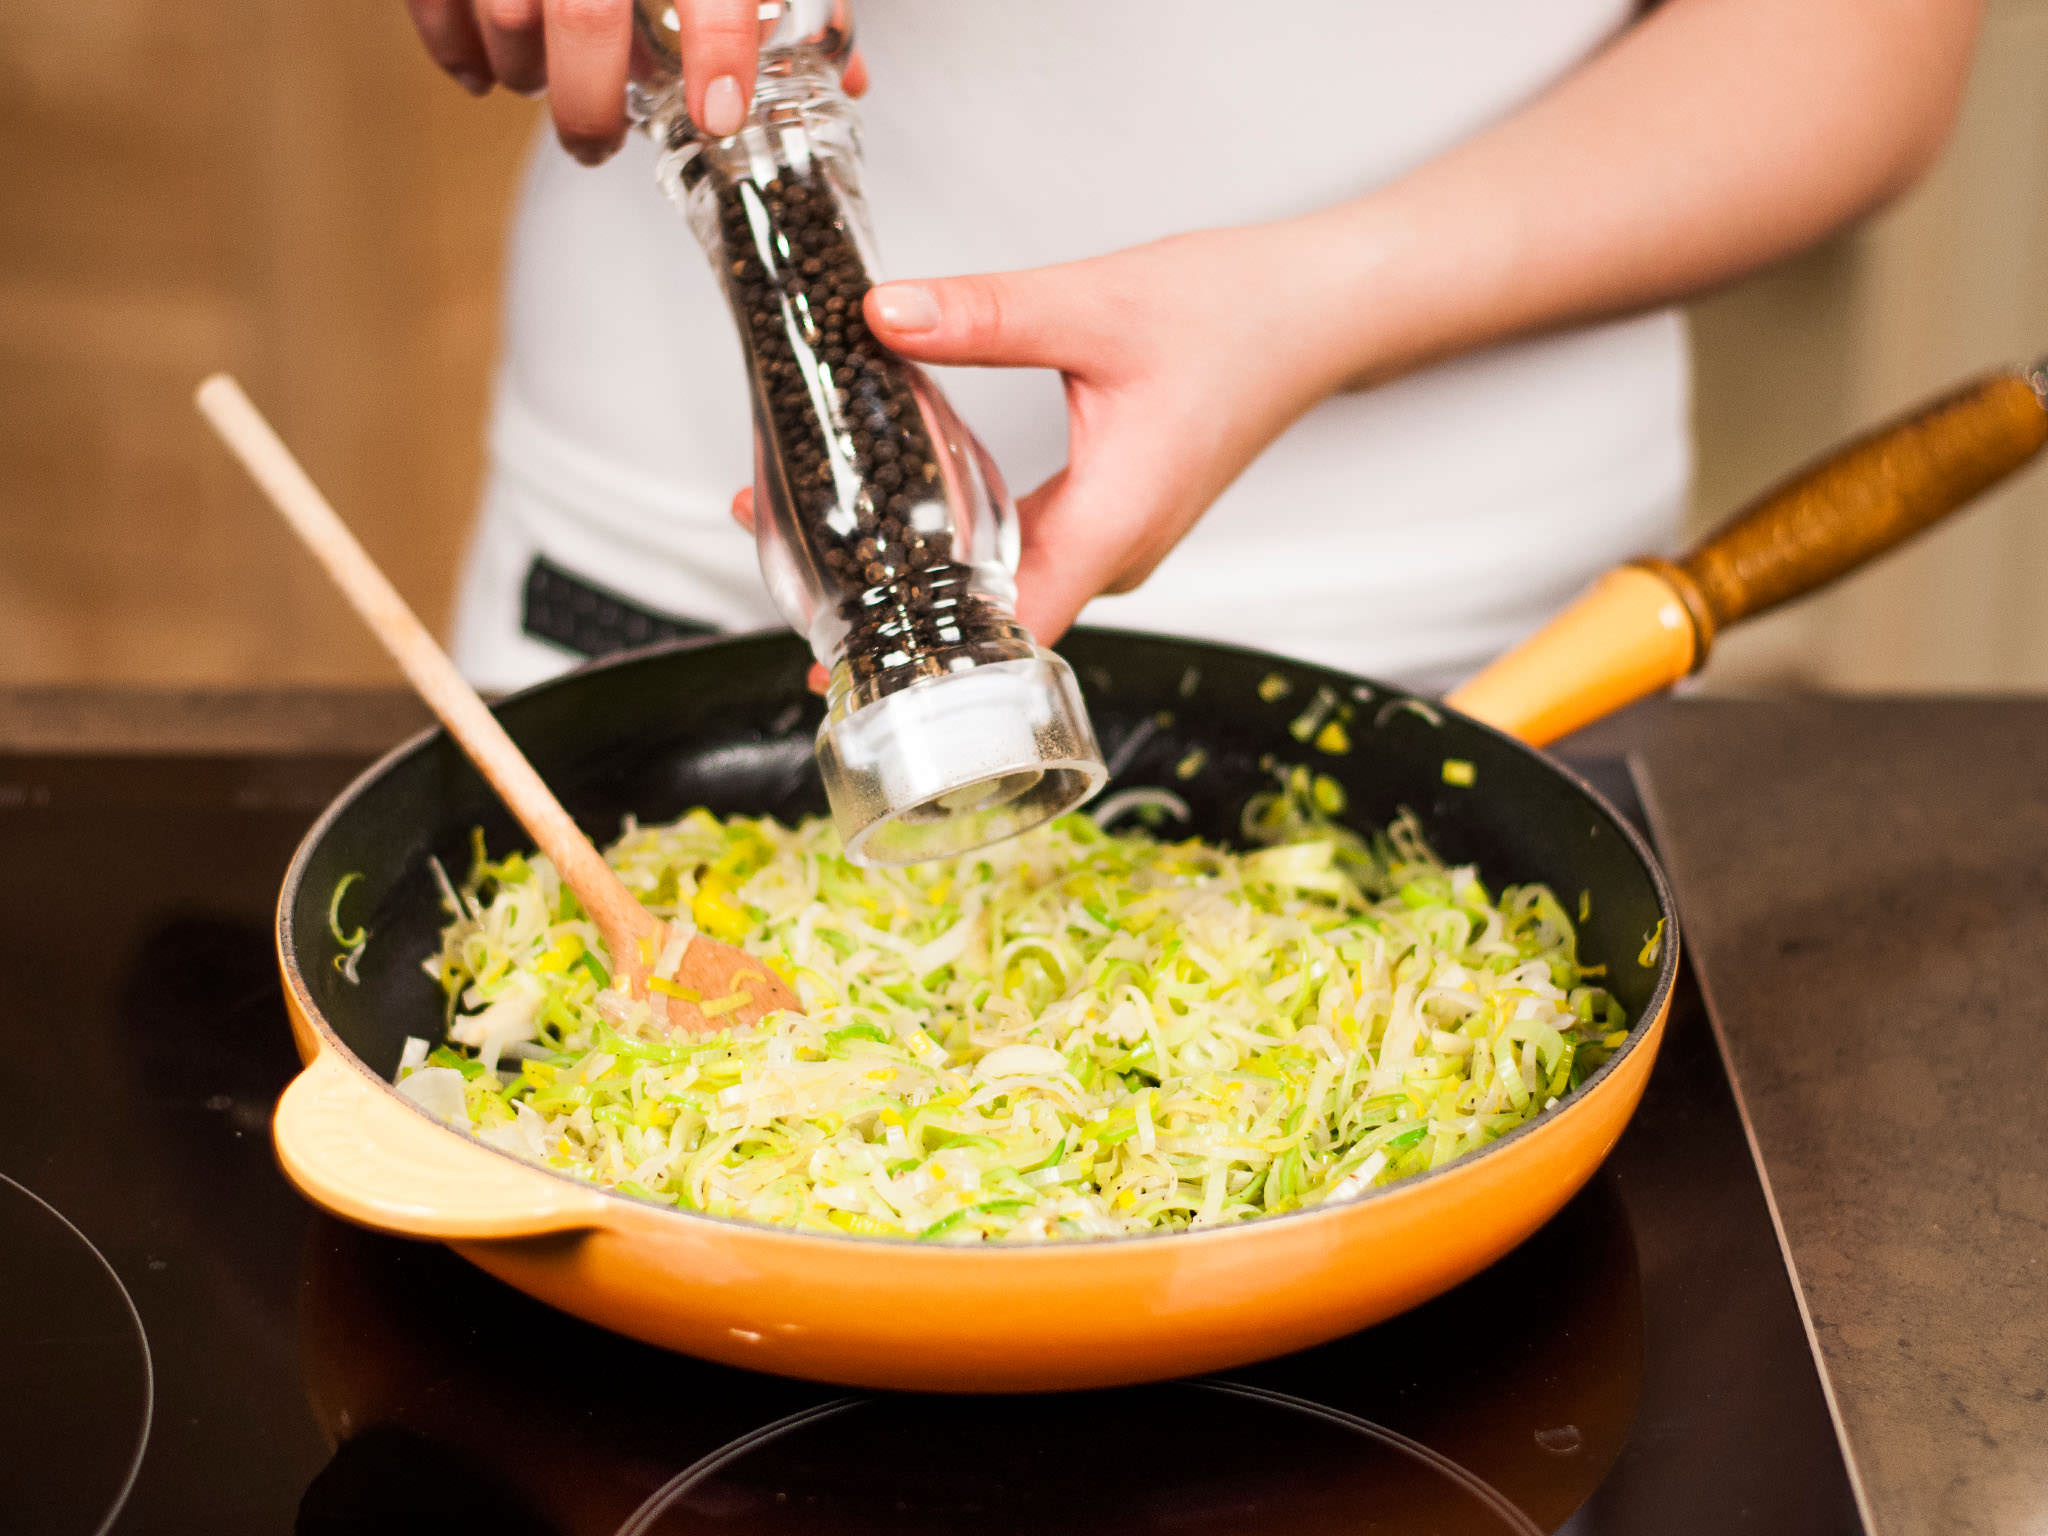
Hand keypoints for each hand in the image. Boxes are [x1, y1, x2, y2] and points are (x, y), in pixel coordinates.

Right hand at [404, 0, 865, 165]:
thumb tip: (839, 79)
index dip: (718, 52)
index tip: (717, 115)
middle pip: (587, 15)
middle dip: (588, 104)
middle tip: (597, 145)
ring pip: (506, 9)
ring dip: (523, 72)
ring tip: (544, 89)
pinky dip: (454, 42)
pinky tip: (481, 69)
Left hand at [860, 225, 1353, 647]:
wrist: (1318, 314)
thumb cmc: (1237, 316)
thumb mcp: (1096, 305)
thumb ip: (985, 314)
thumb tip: (881, 314)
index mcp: (1115, 526)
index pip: (1012, 634)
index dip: (930, 657)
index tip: (850, 666)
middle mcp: (1116, 554)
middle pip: (996, 625)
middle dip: (903, 620)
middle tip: (806, 605)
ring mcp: (1115, 542)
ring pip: (1008, 591)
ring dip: (929, 584)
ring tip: (833, 567)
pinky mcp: (1111, 518)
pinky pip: (1026, 556)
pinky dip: (965, 549)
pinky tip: (909, 521)